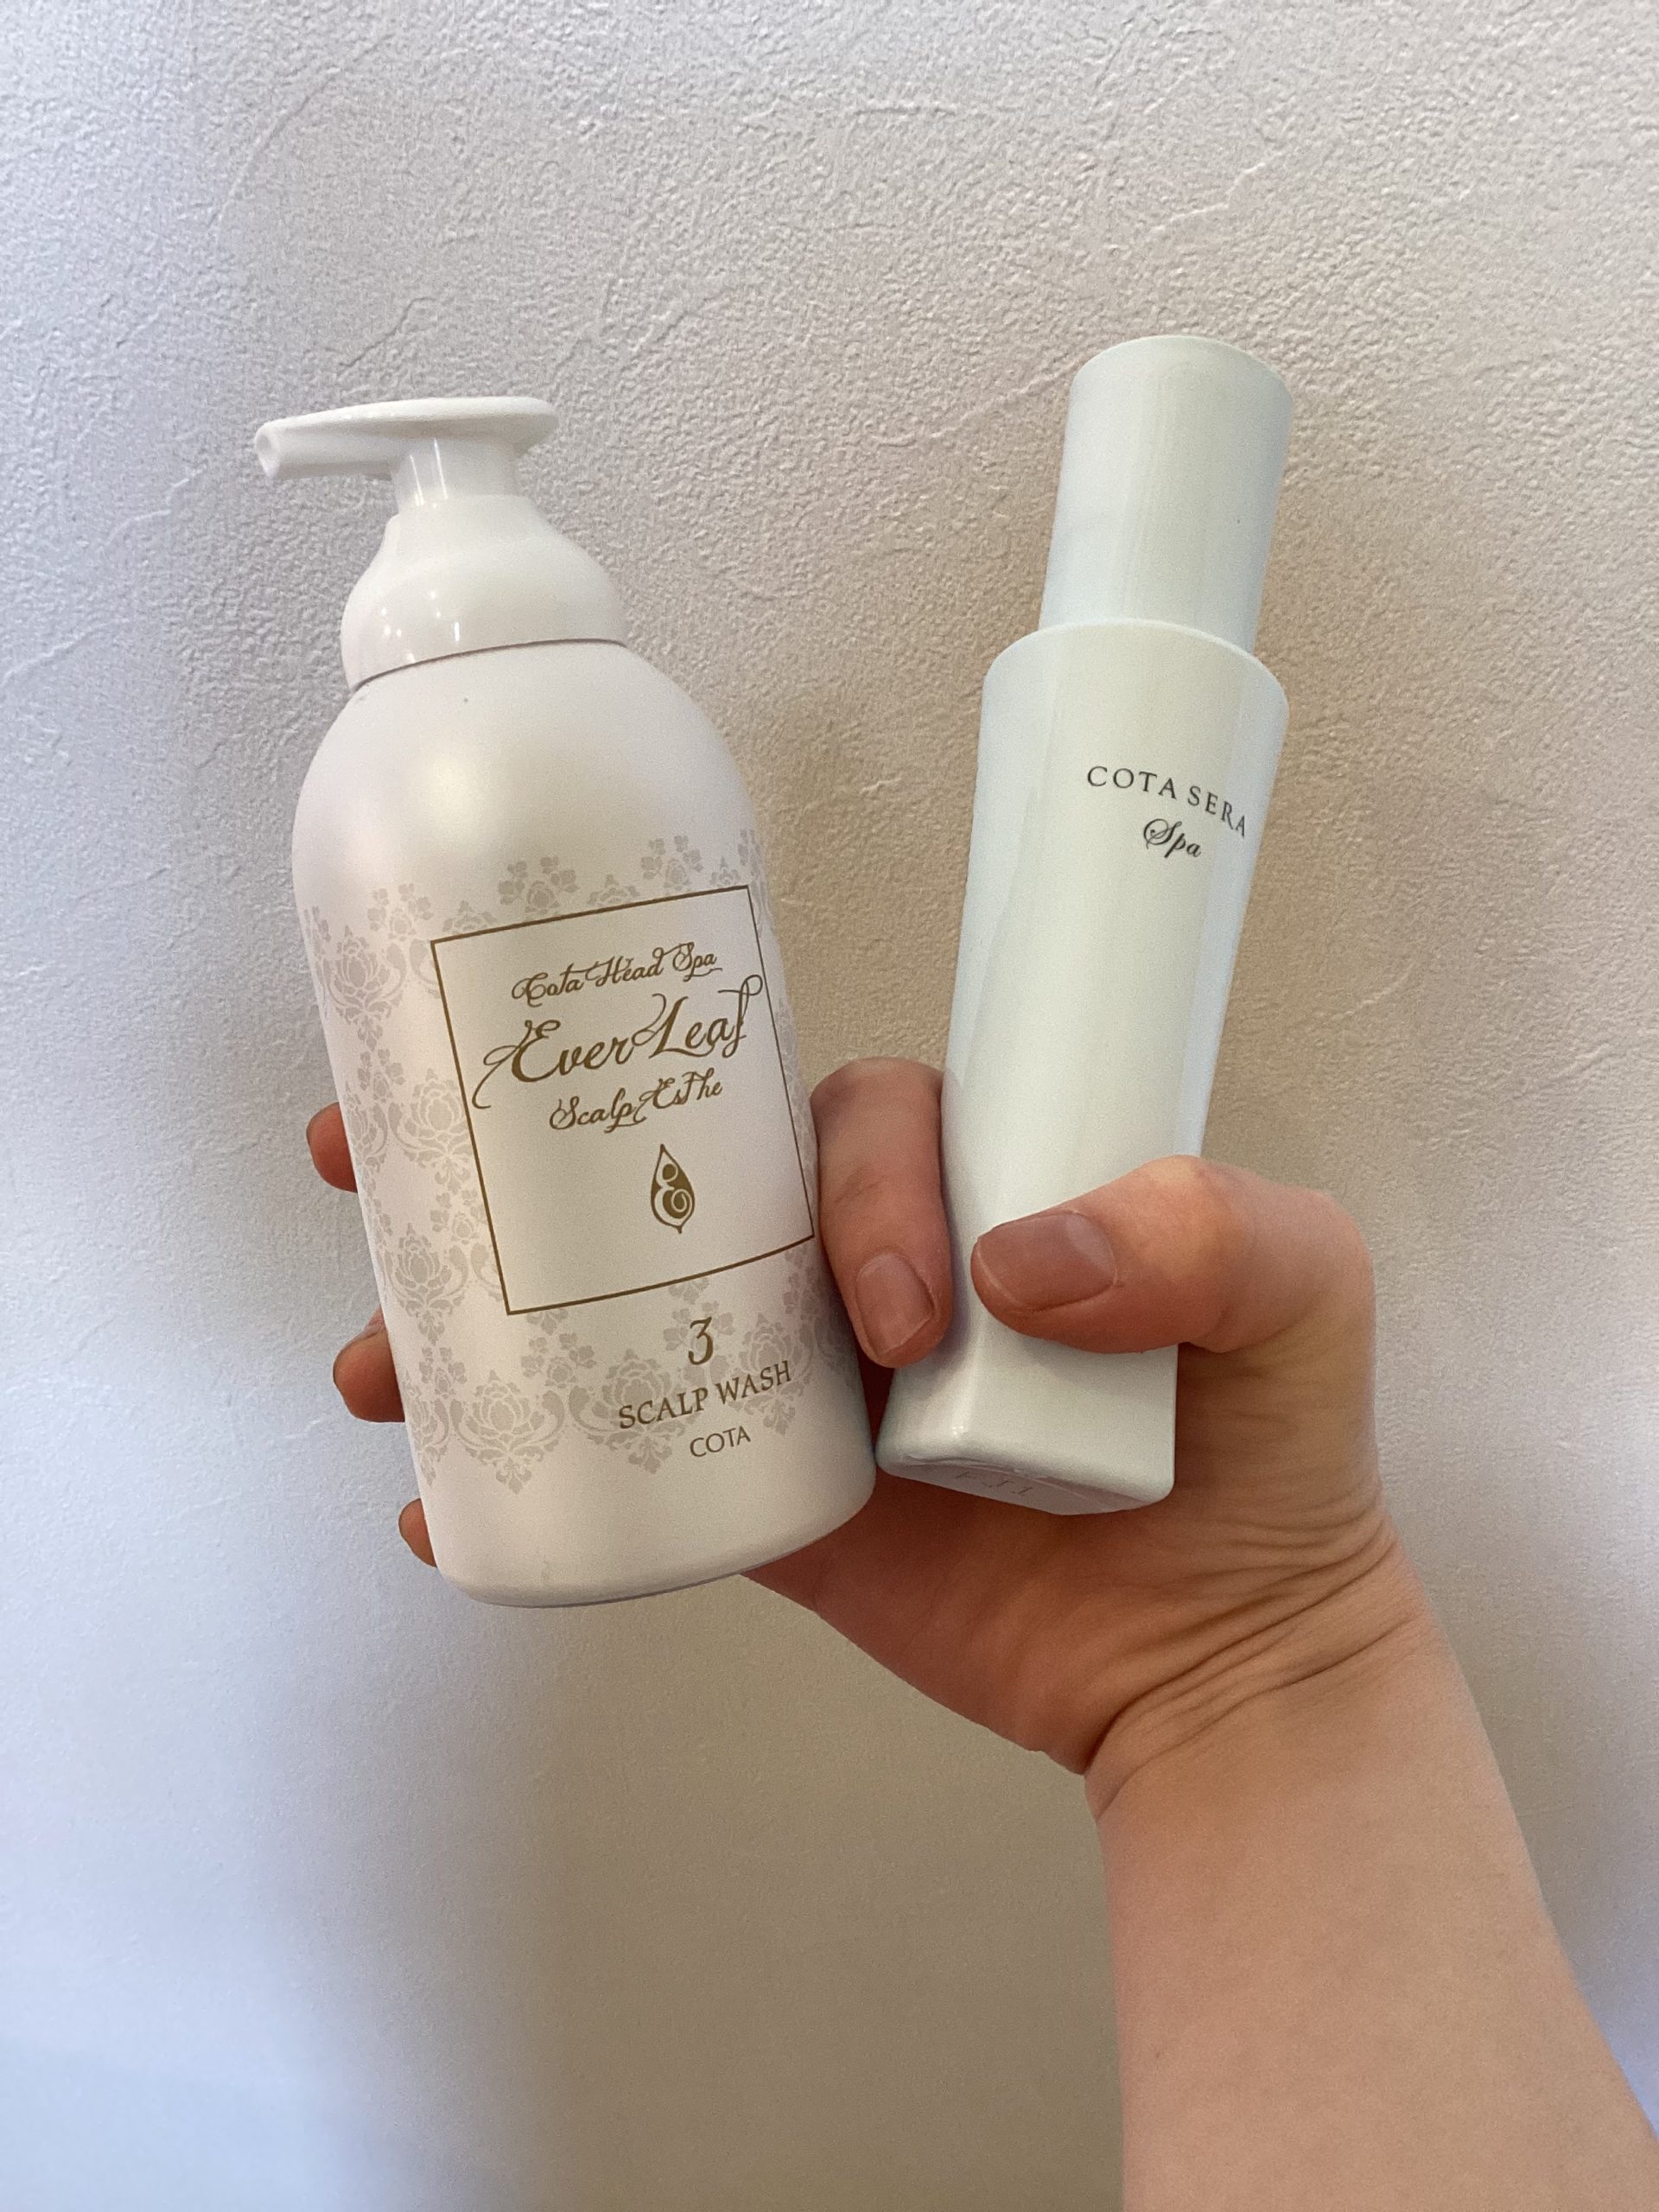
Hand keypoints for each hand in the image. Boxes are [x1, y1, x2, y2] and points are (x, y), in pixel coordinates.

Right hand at [307, 1059, 1418, 1800]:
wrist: (1226, 1660)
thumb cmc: (1273, 1449)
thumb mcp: (1303, 1293)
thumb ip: (1207, 1231)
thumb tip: (1017, 1262)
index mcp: (961, 1179)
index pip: (844, 1120)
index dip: (835, 1175)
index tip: (890, 1311)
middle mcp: (860, 1259)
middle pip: (672, 1173)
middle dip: (525, 1147)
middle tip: (386, 1158)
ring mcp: (802, 1379)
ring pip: (621, 1305)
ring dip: (482, 1307)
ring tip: (385, 1351)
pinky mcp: (771, 1499)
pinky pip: (637, 1459)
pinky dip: (527, 1468)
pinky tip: (433, 1491)